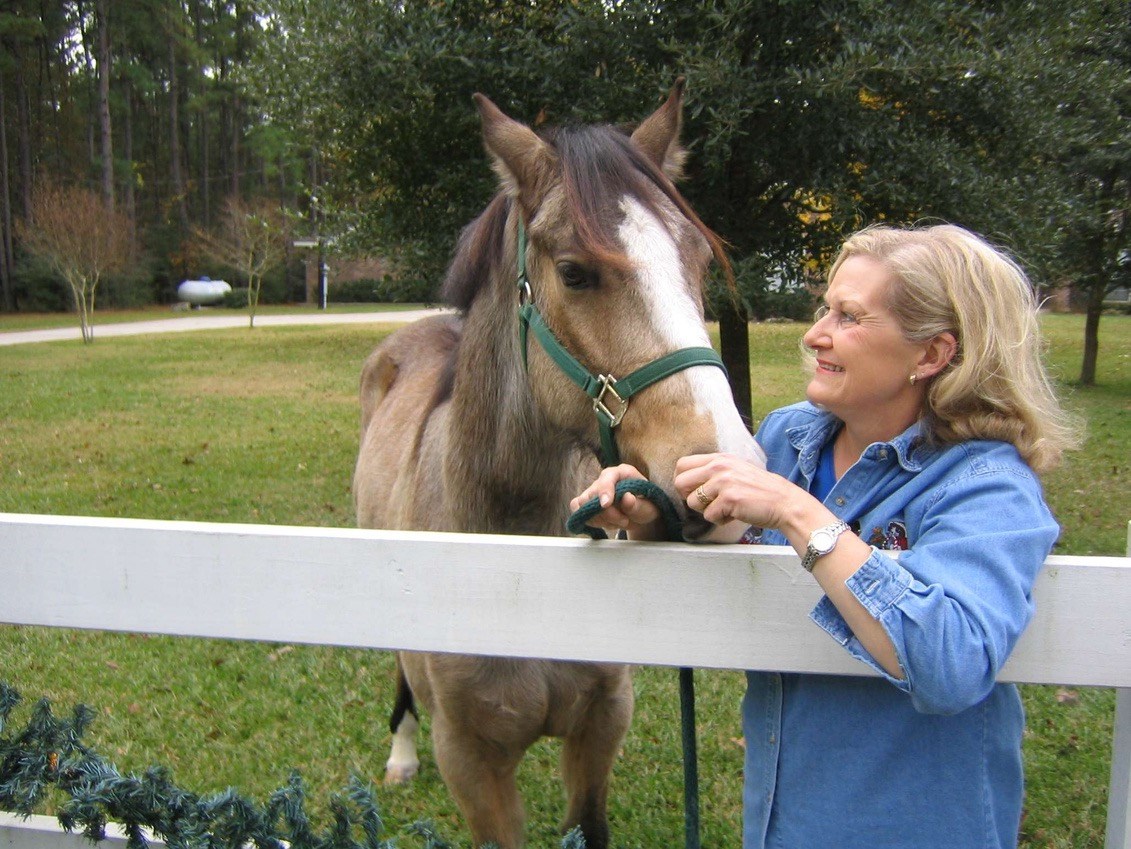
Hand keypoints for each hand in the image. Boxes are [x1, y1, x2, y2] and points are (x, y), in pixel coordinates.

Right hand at [570, 464, 663, 539]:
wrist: (641, 514)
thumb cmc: (646, 506)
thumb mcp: (649, 508)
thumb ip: (638, 505)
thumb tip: (627, 498)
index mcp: (622, 472)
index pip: (607, 477)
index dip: (604, 490)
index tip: (606, 505)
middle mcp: (605, 478)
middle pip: (593, 494)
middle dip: (607, 514)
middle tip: (624, 521)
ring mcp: (594, 489)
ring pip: (583, 504)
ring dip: (600, 519)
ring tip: (618, 521)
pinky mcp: (586, 501)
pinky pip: (578, 510)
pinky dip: (591, 521)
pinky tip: (606, 523)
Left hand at [674, 453, 809, 533]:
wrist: (784, 502)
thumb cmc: (759, 490)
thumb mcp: (735, 469)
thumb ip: (714, 471)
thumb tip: (687, 483)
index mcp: (719, 458)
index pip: (682, 464)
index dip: (684, 481)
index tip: (694, 491)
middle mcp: (719, 466)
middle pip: (680, 483)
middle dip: (689, 497)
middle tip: (706, 503)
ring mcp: (723, 482)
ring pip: (692, 502)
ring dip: (707, 510)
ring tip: (725, 508)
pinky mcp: (729, 499)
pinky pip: (709, 516)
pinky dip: (720, 520)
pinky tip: (735, 514)